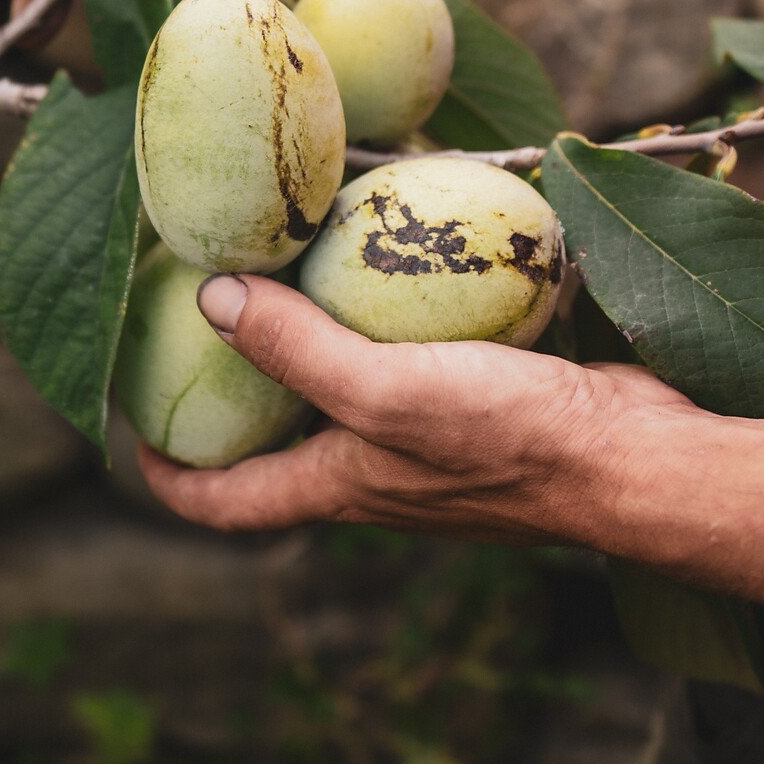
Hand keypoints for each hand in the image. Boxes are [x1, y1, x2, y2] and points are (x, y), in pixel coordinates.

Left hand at [136, 273, 692, 540]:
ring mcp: (430, 441)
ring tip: (289, 270)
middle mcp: (375, 473)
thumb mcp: (385, 391)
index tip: (129, 432)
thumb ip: (297, 351)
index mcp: (338, 487)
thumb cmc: (507, 439)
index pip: (225, 504)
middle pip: (279, 446)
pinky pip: (413, 359)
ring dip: (313, 347)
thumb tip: (210, 299)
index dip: (167, 477)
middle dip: (234, 395)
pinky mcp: (481, 401)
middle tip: (201, 317)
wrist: (634, 458)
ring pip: (347, 397)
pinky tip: (392, 260)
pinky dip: (388, 319)